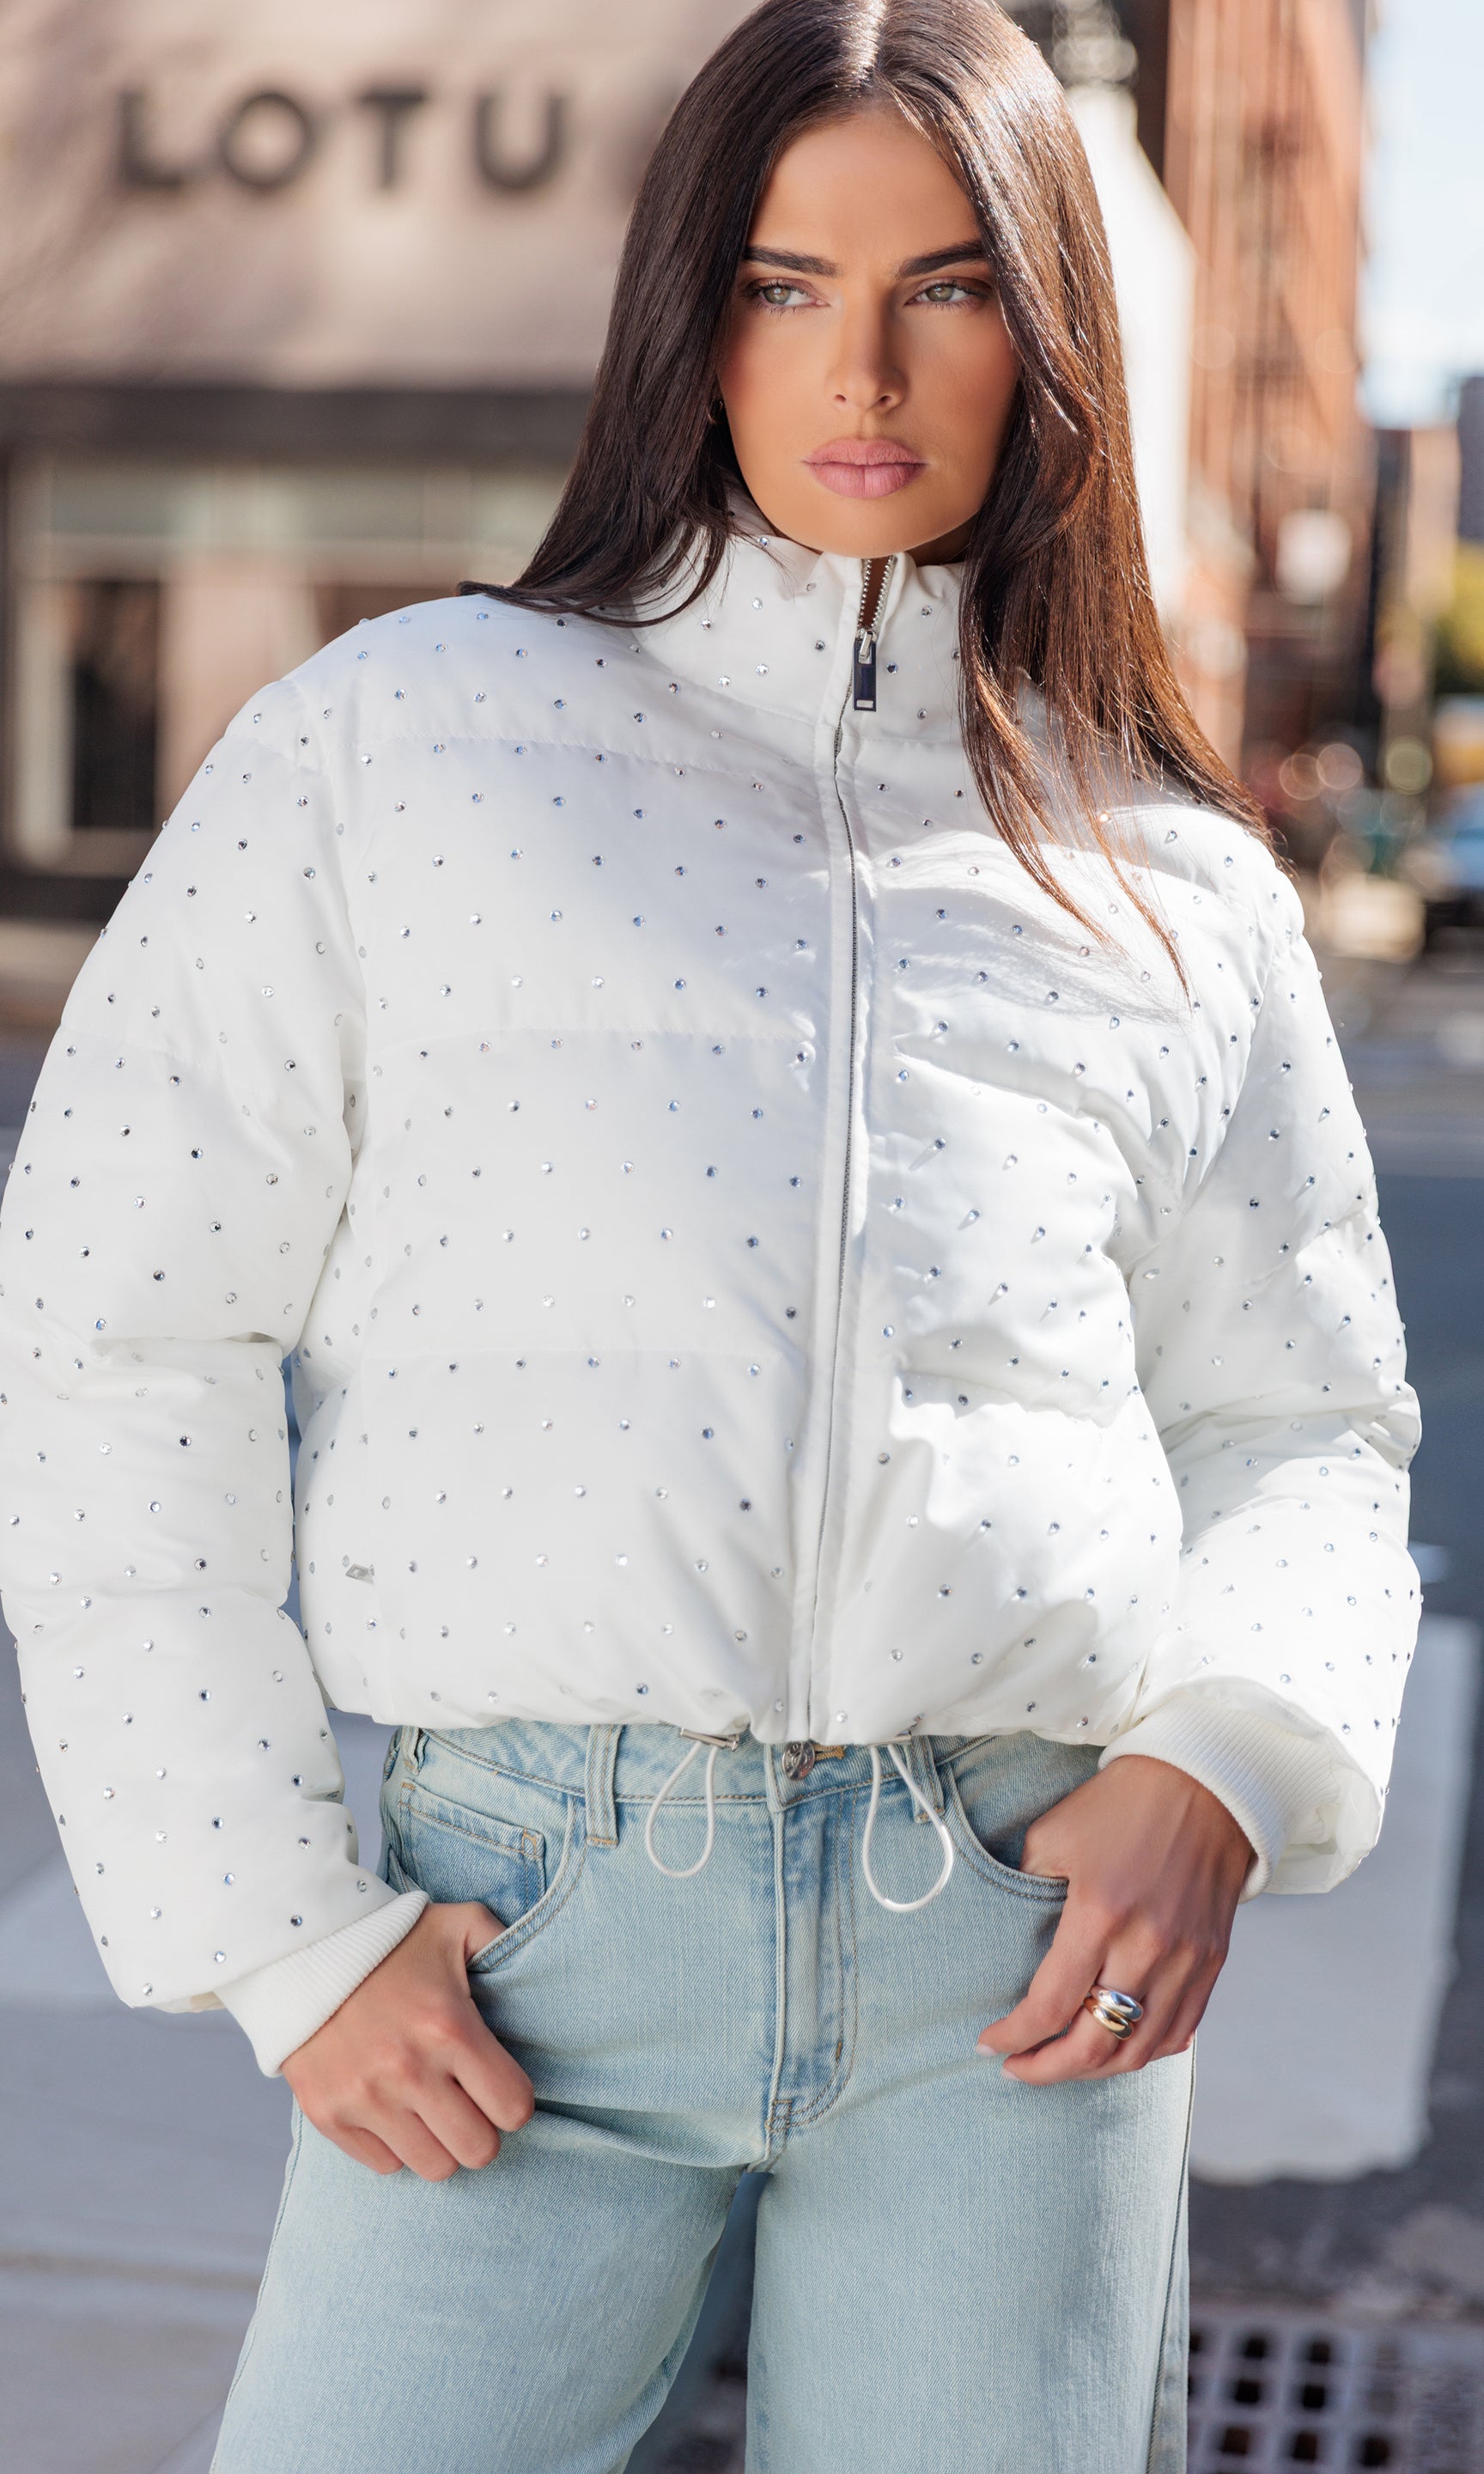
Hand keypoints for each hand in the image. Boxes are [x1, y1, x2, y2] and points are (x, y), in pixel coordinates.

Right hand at [282, 1901, 534, 2178]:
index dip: (514, 2101)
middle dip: (482, 2130)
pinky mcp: (329, 2114)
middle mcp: (408, 2070)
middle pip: (478, 2150)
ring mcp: (365, 2097)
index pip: (513, 2107)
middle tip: (468, 2104)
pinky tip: (393, 2108)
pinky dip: (395, 2144)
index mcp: (448, 2027)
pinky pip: (384, 2164)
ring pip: (433, 2167)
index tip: (499, 2085)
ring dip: (440, 2143)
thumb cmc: (389, 1939)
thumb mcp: (457, 1923)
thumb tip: (543, 1964)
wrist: (300, 1950)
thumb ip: (503, 1941)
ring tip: (432, 2108)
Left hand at [977, 1755, 1252, 2083]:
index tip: (987, 2044)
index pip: (1050, 2006)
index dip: (1012, 2036)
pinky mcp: (1212, 1964)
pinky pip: (1178, 2033)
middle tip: (1016, 2069)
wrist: (1204, 1784)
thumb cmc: (1120, 1804)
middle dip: (1046, 2070)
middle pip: (1093, 2045)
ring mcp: (1187, 1961)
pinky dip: (1142, 2052)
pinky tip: (1113, 2049)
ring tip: (1059, 2065)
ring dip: (1093, 2071)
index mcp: (1100, 1914)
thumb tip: (997, 1933)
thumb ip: (1023, 1887)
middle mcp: (1148, 1947)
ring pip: (1138, 2052)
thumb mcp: (1054, 1833)